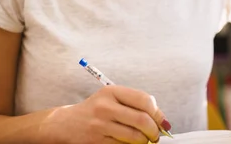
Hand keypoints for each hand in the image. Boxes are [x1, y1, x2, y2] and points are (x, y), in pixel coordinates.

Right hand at [49, 85, 170, 143]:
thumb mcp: (112, 98)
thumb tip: (160, 118)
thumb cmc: (96, 109)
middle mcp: (105, 106)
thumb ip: (134, 103)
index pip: (144, 100)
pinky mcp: (97, 141)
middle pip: (141, 120)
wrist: (67, 123)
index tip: (162, 121)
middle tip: (156, 135)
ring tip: (144, 139)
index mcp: (112, 91)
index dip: (158, 112)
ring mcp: (100, 125)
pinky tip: (130, 143)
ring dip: (144, 141)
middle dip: (154, 130)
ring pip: (134, 136)